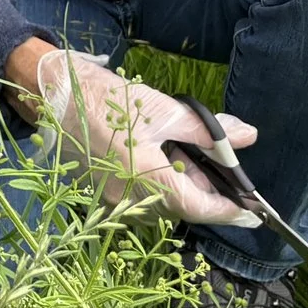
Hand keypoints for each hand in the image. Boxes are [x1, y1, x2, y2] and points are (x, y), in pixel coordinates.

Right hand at [18, 41, 262, 228]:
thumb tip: (247, 136)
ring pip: (159, 203)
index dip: (232, 212)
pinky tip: (152, 153)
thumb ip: (208, 130)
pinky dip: (153, 182)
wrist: (51, 94)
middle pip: (182, 207)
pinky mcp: (98, 194)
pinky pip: (137, 197)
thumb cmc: (108, 101)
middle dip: (203, 188)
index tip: (256, 213)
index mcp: (151, 183)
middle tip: (216, 162)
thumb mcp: (163, 110)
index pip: (203, 209)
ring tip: (180, 149)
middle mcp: (131, 202)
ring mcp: (111, 201)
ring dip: (178, 184)